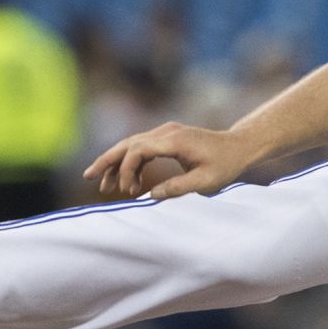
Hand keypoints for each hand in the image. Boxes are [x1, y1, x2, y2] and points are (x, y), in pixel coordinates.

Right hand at [83, 122, 254, 200]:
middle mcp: (166, 132)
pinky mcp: (168, 138)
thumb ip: (178, 188)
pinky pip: (142, 148)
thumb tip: (149, 196)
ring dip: (117, 163)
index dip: (126, 169)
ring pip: (132, 145)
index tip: (126, 190)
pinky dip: (132, 163)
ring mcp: (166, 133)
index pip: (138, 149)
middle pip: (128, 143)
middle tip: (88, 177)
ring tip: (104, 186)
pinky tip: (127, 181)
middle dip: (107, 160)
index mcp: (174, 140)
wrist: (239, 146)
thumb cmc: (225, 164)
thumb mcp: (206, 181)